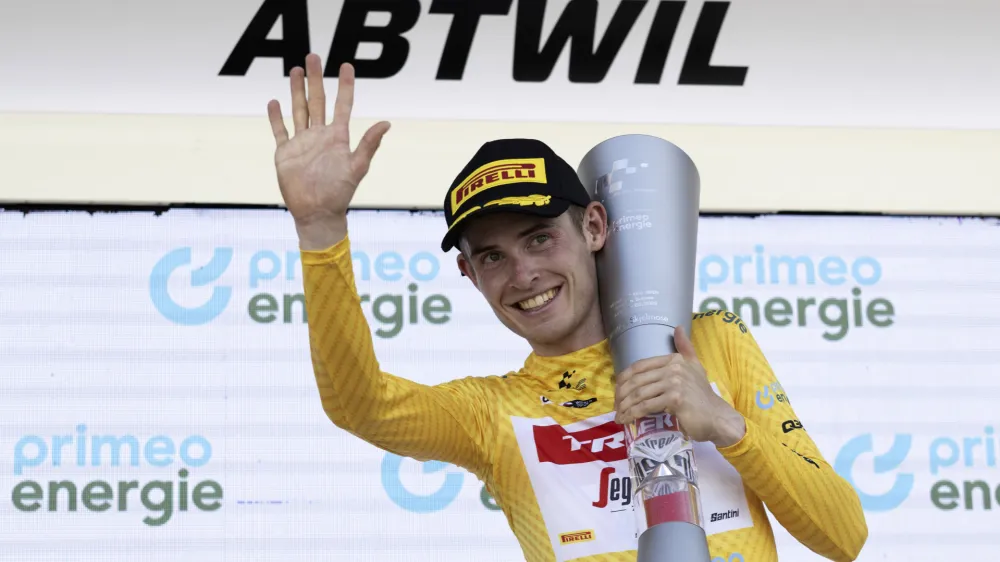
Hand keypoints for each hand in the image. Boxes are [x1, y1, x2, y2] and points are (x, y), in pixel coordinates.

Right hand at [266, 53, 390, 249]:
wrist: (317, 213)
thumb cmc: (340, 194)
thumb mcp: (357, 167)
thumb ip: (368, 144)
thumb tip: (387, 123)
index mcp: (337, 137)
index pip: (342, 105)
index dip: (345, 86)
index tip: (346, 66)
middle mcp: (319, 136)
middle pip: (317, 101)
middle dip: (315, 79)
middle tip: (313, 56)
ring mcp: (302, 143)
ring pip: (299, 110)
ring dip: (296, 91)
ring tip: (294, 71)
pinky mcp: (286, 154)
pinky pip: (280, 131)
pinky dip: (276, 117)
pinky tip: (274, 102)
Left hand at [614, 325, 745, 447]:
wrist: (716, 417)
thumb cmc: (702, 396)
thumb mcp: (694, 367)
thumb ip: (685, 348)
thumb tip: (678, 327)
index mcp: (674, 359)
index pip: (639, 366)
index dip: (624, 378)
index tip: (617, 391)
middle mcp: (673, 368)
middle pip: (636, 380)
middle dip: (621, 395)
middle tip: (616, 407)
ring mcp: (674, 383)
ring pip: (639, 394)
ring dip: (625, 407)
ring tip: (619, 416)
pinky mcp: (675, 399)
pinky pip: (646, 406)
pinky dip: (633, 414)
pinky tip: (627, 420)